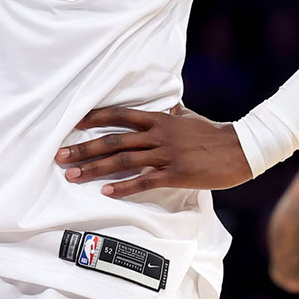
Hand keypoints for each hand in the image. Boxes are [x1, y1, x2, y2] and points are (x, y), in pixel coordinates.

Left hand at [55, 104, 251, 197]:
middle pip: (113, 140)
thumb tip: (168, 106)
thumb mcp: (189, 116)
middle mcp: (158, 134)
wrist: (239, 149)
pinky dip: (124, 187)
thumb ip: (174, 112)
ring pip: (123, 160)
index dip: (95, 118)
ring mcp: (165, 154)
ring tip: (73, 175)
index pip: (119, 115)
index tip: (73, 124)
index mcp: (159, 119)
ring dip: (95, 169)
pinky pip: (144, 181)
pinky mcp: (175, 174)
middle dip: (84, 148)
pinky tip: (106, 193)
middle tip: (60, 156)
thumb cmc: (213, 132)